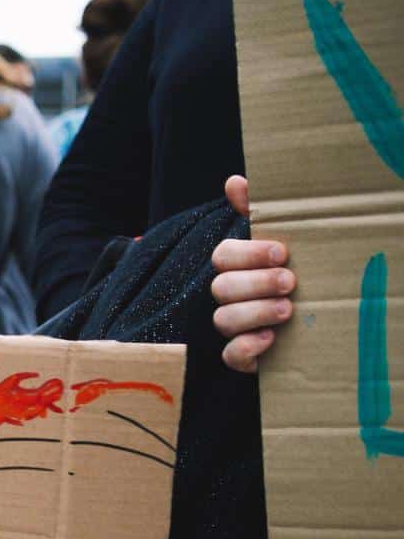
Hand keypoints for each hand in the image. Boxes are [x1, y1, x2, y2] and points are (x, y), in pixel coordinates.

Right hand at [211, 175, 296, 372]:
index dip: (248, 254)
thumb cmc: (292, 275)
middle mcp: (230, 296)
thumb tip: (234, 181)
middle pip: (221, 287)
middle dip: (256, 284)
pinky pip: (230, 355)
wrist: (316, 322)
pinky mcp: (242, 356)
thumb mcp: (278, 242)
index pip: (223, 256)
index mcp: (237, 267)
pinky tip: (271, 338)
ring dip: (255, 312)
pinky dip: (247, 347)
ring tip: (288, 309)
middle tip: (290, 281)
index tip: (281, 252)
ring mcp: (234, 328)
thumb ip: (256, 213)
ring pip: (223, 320)